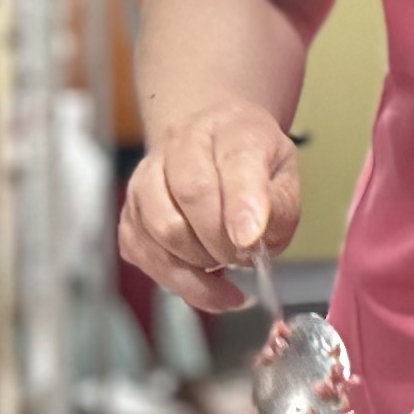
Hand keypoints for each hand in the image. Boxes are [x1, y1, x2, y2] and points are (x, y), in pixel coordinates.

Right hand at [118, 100, 299, 310]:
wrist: (209, 143)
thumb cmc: (250, 164)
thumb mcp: (284, 174)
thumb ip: (280, 206)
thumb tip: (254, 238)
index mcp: (232, 129)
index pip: (236, 161)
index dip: (242, 203)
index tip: (249, 239)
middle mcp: (181, 145)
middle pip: (192, 194)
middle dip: (222, 241)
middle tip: (243, 256)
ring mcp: (147, 178)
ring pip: (163, 228)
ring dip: (199, 263)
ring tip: (224, 265)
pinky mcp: (129, 214)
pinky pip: (146, 254)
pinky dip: (179, 280)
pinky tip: (205, 284)